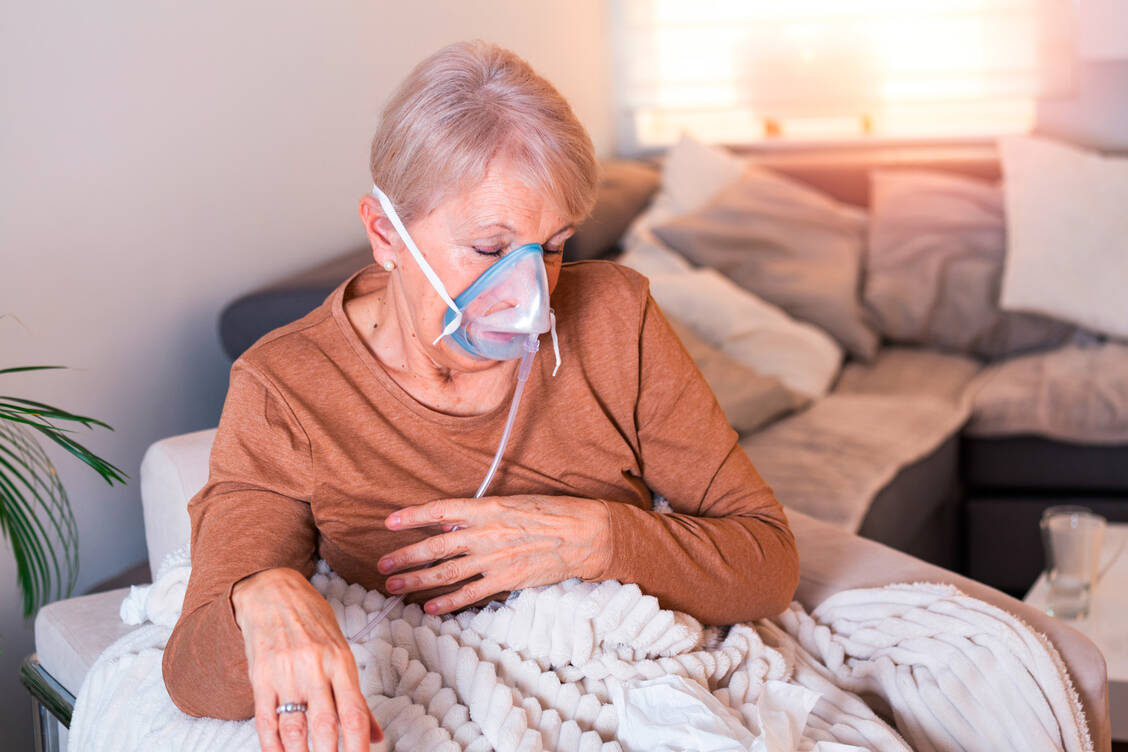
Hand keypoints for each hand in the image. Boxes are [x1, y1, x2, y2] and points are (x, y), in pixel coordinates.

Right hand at [231, 568, 382, 751]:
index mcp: (340, 661)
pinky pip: (265, 719)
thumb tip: (376, 735)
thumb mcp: (340, 650)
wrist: (272, 591)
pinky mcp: (260, 676)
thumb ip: (355, 696)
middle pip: (325, 725)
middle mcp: (315, 668)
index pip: (354, 713)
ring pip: (294, 727)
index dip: (359, 745)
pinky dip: (272, 745)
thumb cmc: (312, 621)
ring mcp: (285, 673)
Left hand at [377, 495, 611, 614]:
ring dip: (417, 581)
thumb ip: (481, 515)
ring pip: (446, 572)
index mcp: (486, 508)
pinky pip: (470, 594)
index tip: (390, 521)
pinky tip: (430, 608)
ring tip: (394, 587)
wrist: (583, 534)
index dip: (412, 516)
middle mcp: (485, 533)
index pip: (439, 511)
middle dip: (405, 556)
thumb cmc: (551, 513)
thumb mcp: (512, 503)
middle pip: (435, 547)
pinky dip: (448, 602)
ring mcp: (494, 559)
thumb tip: (451, 525)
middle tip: (382, 565)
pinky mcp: (506, 580)